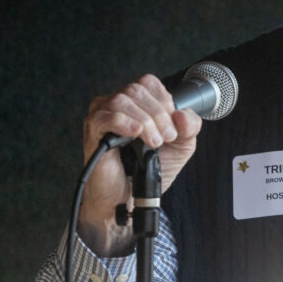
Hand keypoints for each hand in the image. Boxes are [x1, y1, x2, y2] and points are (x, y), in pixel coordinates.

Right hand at [78, 74, 202, 256]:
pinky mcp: (92, 132)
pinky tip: (136, 134)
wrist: (129, 198)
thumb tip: (183, 115)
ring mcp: (102, 116)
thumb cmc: (148, 170)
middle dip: (158, 114)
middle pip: (137, 90)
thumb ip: (189, 128)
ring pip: (122, 100)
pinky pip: (105, 116)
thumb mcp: (180, 147)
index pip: (148, 83)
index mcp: (137, 104)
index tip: (173, 125)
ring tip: (154, 143)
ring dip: (145, 121)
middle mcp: (117, 105)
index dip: (164, 100)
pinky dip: (125, 122)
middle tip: (166, 138)